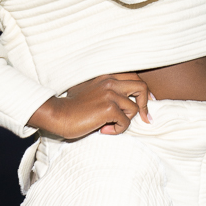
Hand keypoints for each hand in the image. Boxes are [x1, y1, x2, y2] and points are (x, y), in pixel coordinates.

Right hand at [27, 73, 149, 138]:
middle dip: (145, 104)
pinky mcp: (109, 108)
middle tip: (145, 118)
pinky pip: (125, 122)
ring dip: (124, 121)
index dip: (144, 91)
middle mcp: (110, 81)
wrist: (58, 115)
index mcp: (106, 76)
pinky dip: (117, 130)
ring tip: (108, 126)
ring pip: (134, 109)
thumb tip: (125, 102)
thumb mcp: (89, 90)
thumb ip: (105, 90)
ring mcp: (110, 94)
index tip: (147, 102)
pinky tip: (103, 130)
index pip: (134, 77)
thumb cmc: (72, 107)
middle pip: (142, 87)